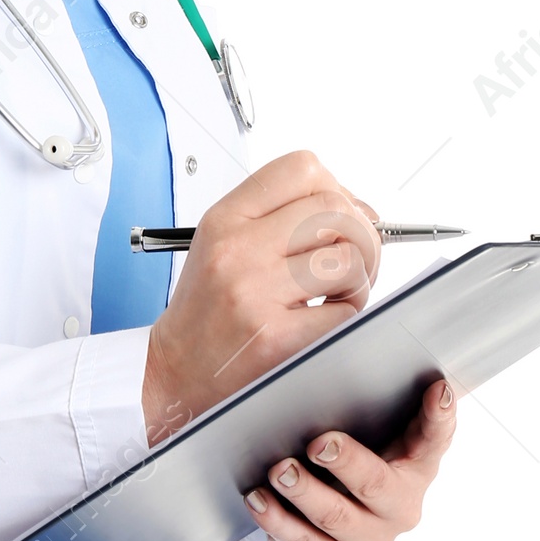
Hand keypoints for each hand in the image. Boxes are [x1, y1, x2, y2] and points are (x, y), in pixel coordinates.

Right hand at [141, 151, 382, 445]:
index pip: (303, 169)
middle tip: (356, 261)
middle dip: (363, 236)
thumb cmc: (207, 310)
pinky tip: (322, 320)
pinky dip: (347, 315)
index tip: (341, 216)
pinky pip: (345, 311)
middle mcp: (239, 249)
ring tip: (337, 294)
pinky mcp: (275, 337)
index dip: (338, 189)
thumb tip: (360, 211)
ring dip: (359, 280)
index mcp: (226, 219)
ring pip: (348, 260)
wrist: (175, 371)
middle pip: (336, 211)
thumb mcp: (224, 243)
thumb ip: (280, 218)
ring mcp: (256, 292)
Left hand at [243, 378, 457, 540]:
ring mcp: (371, 538)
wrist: (339, 509)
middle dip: (348, 463)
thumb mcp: (371, 421)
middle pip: (378, 485)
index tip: (436, 389)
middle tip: (318, 442)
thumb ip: (374, 389)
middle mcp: (402, 505)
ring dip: (305, 494)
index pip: (437, 437)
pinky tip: (258, 501)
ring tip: (278, 470)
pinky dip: (279, 525)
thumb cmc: (357, 450)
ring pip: (338, 521)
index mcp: (418, 463)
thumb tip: (355, 321)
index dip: (439, 415)